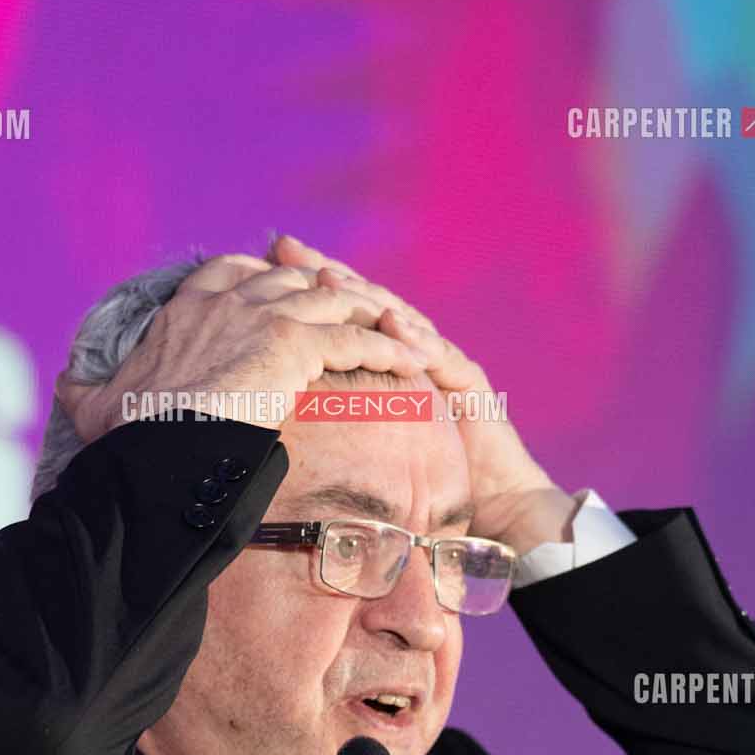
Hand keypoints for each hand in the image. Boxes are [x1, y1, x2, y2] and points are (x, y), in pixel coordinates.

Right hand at [53, 252, 427, 441]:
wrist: (158, 447)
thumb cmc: (128, 434)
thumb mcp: (93, 402)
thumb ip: (83, 387)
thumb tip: (64, 386)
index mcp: (189, 304)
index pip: (238, 270)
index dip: (271, 281)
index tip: (292, 297)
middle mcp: (230, 297)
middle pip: (297, 280)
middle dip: (333, 295)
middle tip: (365, 316)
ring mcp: (266, 315)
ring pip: (335, 301)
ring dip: (371, 316)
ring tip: (402, 334)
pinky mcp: (297, 344)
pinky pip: (357, 337)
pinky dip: (388, 346)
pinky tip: (412, 359)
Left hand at [267, 234, 574, 550]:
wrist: (492, 506)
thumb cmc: (420, 488)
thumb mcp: (357, 452)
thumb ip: (325, 425)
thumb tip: (263, 421)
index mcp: (380, 362)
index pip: (337, 313)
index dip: (301, 287)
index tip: (263, 263)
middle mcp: (409, 352)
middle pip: (363, 302)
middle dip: (323, 273)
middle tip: (286, 248)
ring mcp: (441, 362)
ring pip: (399, 318)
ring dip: (363, 297)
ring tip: (328, 278)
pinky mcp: (469, 383)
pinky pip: (439, 354)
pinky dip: (414, 336)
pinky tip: (390, 321)